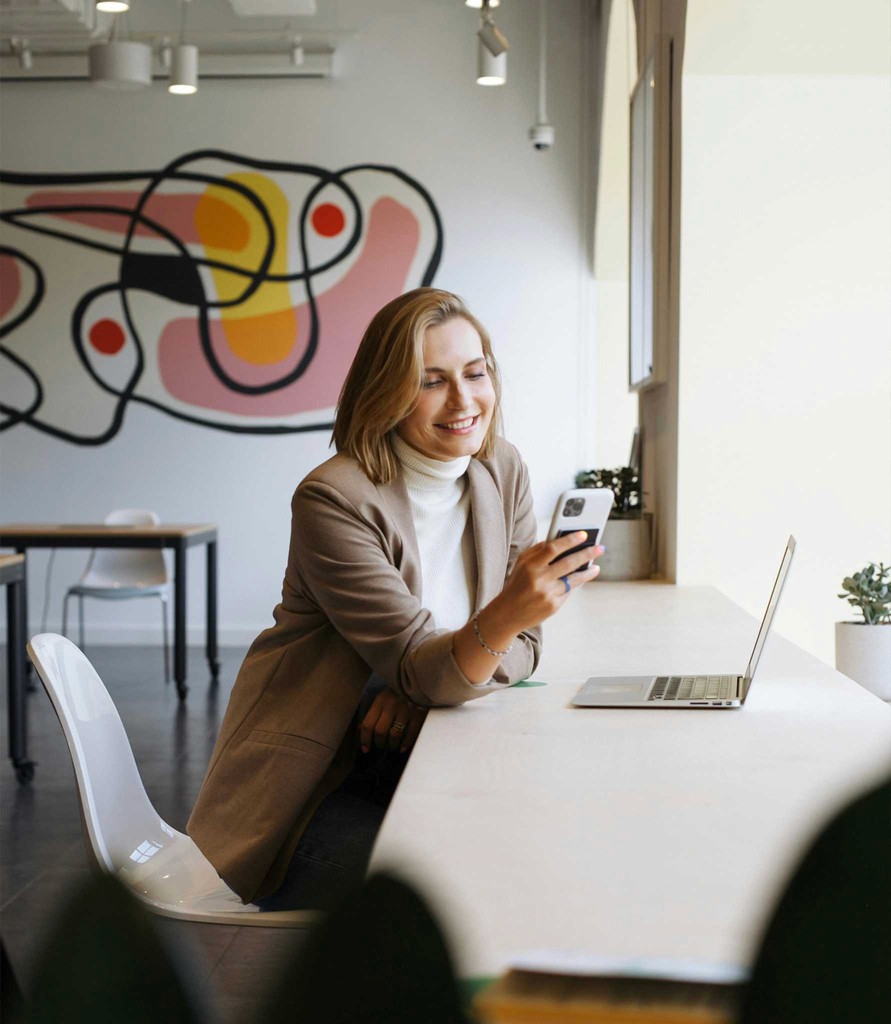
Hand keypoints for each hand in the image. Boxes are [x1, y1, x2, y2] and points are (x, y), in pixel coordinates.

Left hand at [359, 688, 426, 754]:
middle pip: (380, 731)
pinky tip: (403, 747)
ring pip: (394, 735)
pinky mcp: (419, 713)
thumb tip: (359, 729)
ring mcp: (406, 709)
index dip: (365, 739)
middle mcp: (391, 705)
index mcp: (380, 700)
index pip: (368, 724)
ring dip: (392, 745)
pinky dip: (406, 744)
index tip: (365, 748)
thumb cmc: (399, 691)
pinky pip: (410, 734)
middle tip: (381, 745)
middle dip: (379, 743)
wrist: (420, 681)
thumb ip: (372, 713)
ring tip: (392, 746)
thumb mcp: (383, 698)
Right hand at [490, 532, 604, 635]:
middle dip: (587, 553)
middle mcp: (539, 579)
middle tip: (599, 548)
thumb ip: (538, 550)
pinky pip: (568, 592)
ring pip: (573, 579)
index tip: (583, 535)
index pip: (553, 548)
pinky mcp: (553, 606)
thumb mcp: (521, 564)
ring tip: (595, 567)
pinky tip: (577, 580)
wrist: (508, 614)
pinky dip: (573, 585)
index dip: (570, 540)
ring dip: (587, 572)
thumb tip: (558, 540)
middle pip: (568, 563)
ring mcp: (548, 594)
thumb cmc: (517, 584)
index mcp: (530, 566)